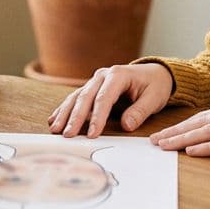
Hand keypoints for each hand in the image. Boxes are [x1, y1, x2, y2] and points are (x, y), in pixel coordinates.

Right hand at [47, 63, 173, 137]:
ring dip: (64, 113)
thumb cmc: (155, 85)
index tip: (91, 134)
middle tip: (67, 134)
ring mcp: (95, 81)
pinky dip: (64, 109)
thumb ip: (140, 111)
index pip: (104, 98)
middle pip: (85, 97)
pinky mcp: (92, 88)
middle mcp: (103, 76)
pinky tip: (53, 119)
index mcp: (118, 75)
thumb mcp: (154, 98)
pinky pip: (76, 99)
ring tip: (55, 129)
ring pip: (76, 97)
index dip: (97, 117)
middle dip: (75, 117)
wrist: (155, 74)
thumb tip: (126, 125)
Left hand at [149, 98, 209, 156]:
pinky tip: (193, 152)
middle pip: (200, 122)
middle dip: (176, 131)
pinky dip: (207, 148)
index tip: (166, 132)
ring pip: (208, 131)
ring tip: (165, 146)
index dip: (183, 124)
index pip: (205, 116)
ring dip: (184, 139)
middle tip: (155, 140)